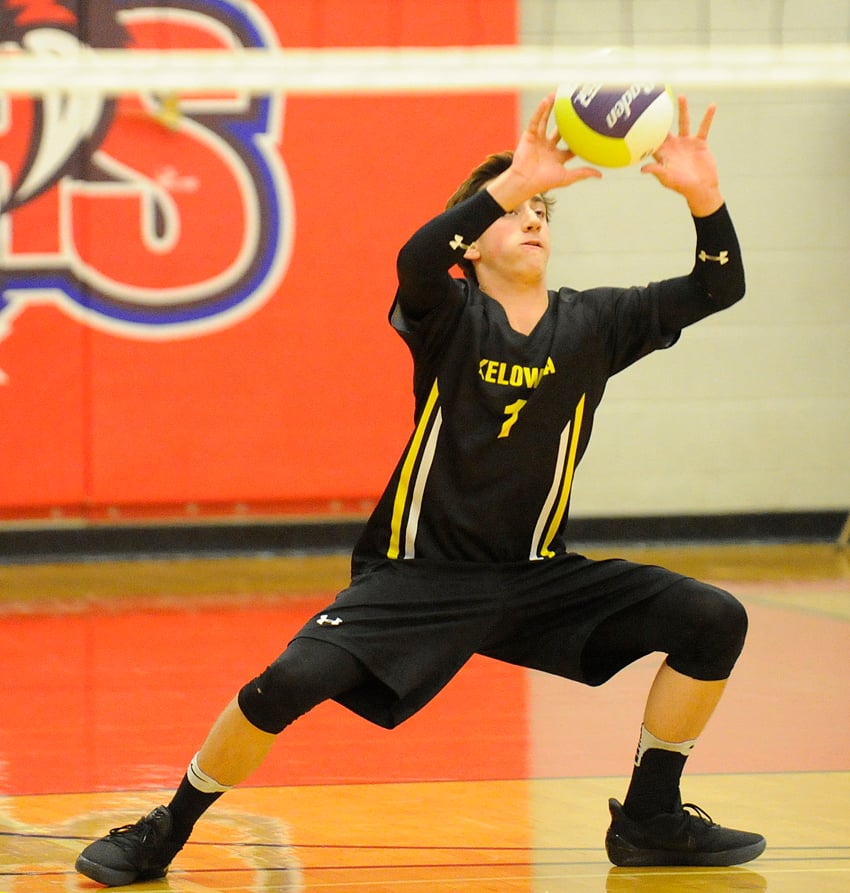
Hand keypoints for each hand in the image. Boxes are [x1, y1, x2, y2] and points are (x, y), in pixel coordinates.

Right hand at [488, 94, 601, 210]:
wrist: (525, 181)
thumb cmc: (544, 182)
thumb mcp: (567, 177)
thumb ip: (582, 173)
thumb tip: (600, 174)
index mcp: (556, 157)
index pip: (570, 145)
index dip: (578, 137)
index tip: (589, 127)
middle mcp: (548, 147)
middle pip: (559, 129)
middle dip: (565, 119)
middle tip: (574, 106)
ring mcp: (538, 140)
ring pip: (546, 121)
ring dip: (551, 108)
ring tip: (558, 94)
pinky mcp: (529, 136)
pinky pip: (536, 120)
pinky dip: (540, 110)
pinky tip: (546, 100)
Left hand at [641, 96, 723, 216]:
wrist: (700, 188)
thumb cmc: (681, 186)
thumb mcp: (667, 178)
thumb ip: (656, 171)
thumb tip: (642, 169)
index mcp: (663, 154)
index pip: (652, 140)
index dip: (645, 130)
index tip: (639, 117)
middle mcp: (673, 146)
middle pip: (666, 127)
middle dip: (661, 116)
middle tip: (656, 100)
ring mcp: (686, 143)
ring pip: (684, 123)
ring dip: (683, 110)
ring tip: (681, 96)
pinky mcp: (699, 143)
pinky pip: (704, 127)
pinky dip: (708, 117)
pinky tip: (712, 105)